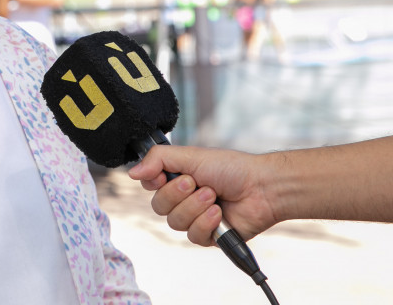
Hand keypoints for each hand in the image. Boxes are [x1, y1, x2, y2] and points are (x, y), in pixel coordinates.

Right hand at [127, 145, 279, 245]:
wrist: (260, 188)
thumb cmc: (230, 168)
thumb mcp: (190, 156)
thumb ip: (158, 159)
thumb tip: (132, 172)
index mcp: (176, 178)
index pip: (149, 185)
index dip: (154, 182)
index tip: (164, 175)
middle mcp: (183, 199)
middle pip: (159, 206)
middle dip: (179, 195)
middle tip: (197, 183)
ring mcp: (194, 218)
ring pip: (175, 223)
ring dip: (195, 208)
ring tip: (213, 197)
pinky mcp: (208, 236)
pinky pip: (193, 236)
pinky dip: (206, 222)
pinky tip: (220, 213)